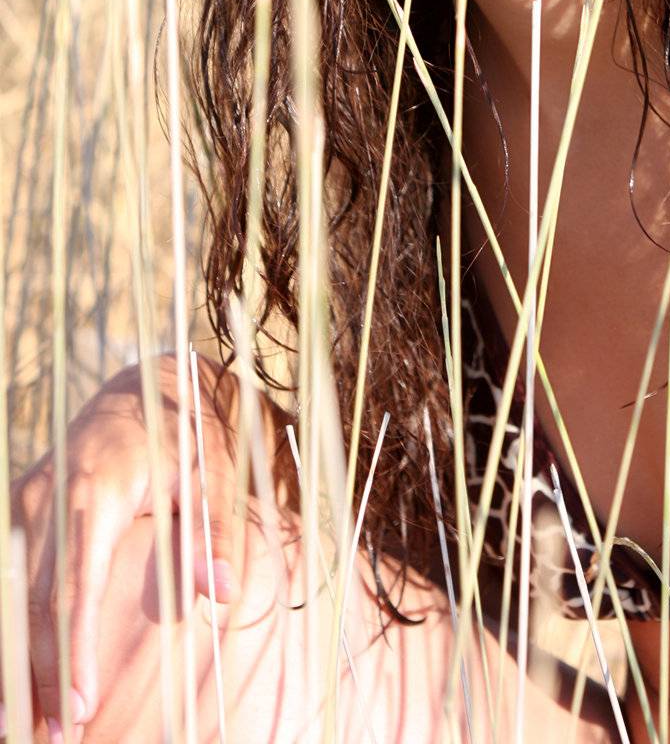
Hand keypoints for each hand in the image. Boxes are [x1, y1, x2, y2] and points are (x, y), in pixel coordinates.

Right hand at [4, 350, 257, 735]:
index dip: (72, 654)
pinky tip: (18, 677)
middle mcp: (48, 498)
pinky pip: (9, 580)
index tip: (80, 708)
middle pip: (36, 605)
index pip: (75, 590)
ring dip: (20, 662)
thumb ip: (209, 532)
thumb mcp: (209, 474)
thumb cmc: (185, 438)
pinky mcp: (20, 507)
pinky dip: (13, 630)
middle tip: (59, 738)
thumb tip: (219, 590)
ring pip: (14, 598)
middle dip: (42, 676)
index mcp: (94, 493)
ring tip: (30, 725)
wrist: (146, 390)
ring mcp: (27, 502)